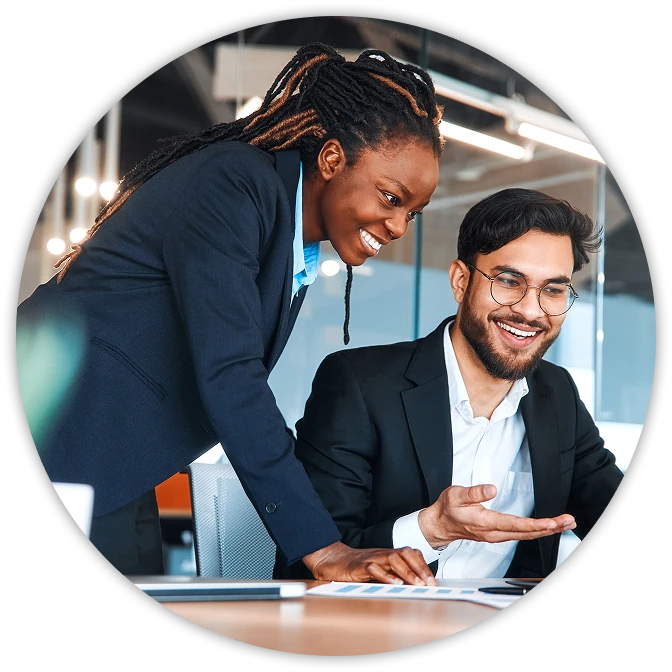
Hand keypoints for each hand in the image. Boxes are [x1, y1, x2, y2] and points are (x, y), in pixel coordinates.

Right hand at [302, 541, 437, 585]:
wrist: (331, 559)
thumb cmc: (354, 566)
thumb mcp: (377, 571)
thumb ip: (392, 575)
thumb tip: (412, 586)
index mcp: (387, 555)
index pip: (410, 554)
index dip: (423, 566)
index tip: (433, 581)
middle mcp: (382, 554)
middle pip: (405, 554)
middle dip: (420, 568)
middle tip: (429, 583)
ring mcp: (371, 558)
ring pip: (393, 559)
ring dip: (407, 572)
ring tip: (417, 584)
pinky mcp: (359, 566)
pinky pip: (374, 568)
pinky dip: (385, 576)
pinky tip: (394, 584)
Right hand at [418, 484, 575, 548]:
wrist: (440, 524)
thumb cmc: (448, 509)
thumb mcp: (456, 495)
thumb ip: (474, 492)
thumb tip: (492, 489)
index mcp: (486, 523)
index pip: (516, 525)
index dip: (536, 524)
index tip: (553, 522)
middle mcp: (494, 533)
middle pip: (527, 533)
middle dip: (550, 528)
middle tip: (568, 521)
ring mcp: (497, 535)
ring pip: (527, 535)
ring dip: (547, 530)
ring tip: (564, 523)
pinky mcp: (498, 534)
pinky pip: (522, 535)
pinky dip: (537, 531)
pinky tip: (545, 527)